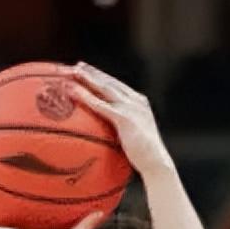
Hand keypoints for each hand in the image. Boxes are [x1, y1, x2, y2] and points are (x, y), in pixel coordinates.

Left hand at [67, 62, 175, 177]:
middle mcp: (135, 101)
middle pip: (110, 82)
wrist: (156, 163)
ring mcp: (130, 108)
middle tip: (78, 66)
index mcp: (139, 103)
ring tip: (73, 71)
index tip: (90, 72)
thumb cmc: (145, 156)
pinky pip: (99, 104)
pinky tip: (73, 91)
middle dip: (93, 73)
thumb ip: (124, 130)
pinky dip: (85, 96)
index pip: (118, 86)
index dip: (103, 77)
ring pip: (104, 88)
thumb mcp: (135, 137)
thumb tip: (111, 135)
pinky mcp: (124, 118)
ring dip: (87, 78)